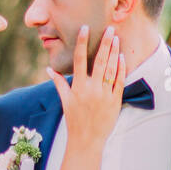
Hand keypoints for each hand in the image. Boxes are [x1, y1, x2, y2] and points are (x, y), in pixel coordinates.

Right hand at [48, 25, 124, 145]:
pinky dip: (121, 69)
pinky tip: (121, 57)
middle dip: (105, 43)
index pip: (80, 60)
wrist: (87, 141)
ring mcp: (104, 95)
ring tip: (117, 38)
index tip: (86, 28)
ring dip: (114, 52)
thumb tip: (49, 69)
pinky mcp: (115, 102)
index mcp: (78, 87)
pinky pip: (119, 82)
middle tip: (110, 28)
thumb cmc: (74, 121)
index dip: (82, 43)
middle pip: (100, 61)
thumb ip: (59, 83)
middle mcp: (92, 89)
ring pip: (111, 69)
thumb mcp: (65, 101)